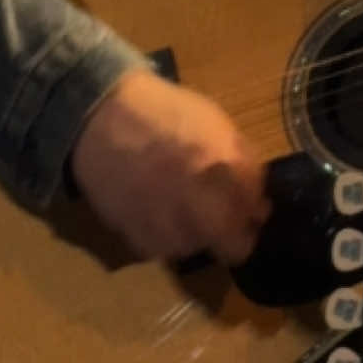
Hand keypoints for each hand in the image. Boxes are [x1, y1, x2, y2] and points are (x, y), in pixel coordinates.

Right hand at [68, 70, 268, 263]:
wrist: (102, 115)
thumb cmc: (164, 112)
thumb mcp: (215, 123)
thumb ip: (243, 162)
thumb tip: (259, 200)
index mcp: (226, 169)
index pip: (258, 213)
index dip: (254, 211)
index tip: (248, 207)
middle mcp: (202, 203)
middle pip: (235, 248)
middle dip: (233, 236)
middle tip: (221, 219)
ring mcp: (169, 225)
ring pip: (197, 249)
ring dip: (195, 234)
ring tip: (179, 207)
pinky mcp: (138, 238)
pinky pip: (161, 250)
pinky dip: (162, 236)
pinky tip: (154, 210)